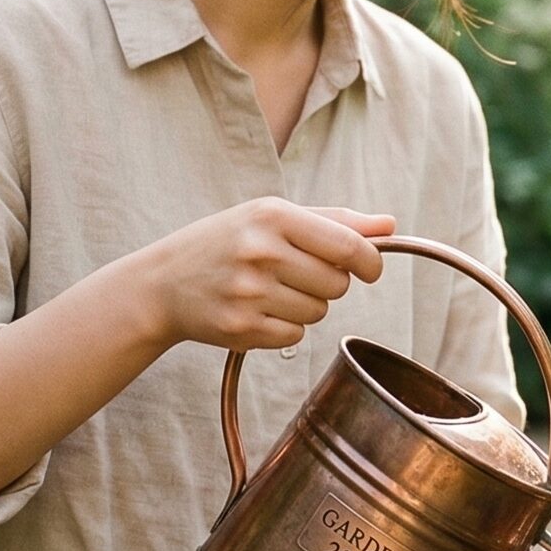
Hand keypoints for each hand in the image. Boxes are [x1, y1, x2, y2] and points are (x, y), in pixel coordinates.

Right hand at [142, 199, 393, 353]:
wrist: (162, 283)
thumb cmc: (226, 243)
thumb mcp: (272, 217)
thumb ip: (334, 221)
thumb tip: (389, 226)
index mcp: (273, 216)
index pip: (348, 246)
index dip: (370, 262)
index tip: (369, 268)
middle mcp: (261, 252)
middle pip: (338, 284)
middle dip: (328, 283)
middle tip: (295, 274)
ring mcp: (249, 292)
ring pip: (319, 311)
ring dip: (305, 305)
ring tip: (269, 290)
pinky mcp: (241, 327)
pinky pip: (295, 334)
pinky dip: (284, 327)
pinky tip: (257, 310)